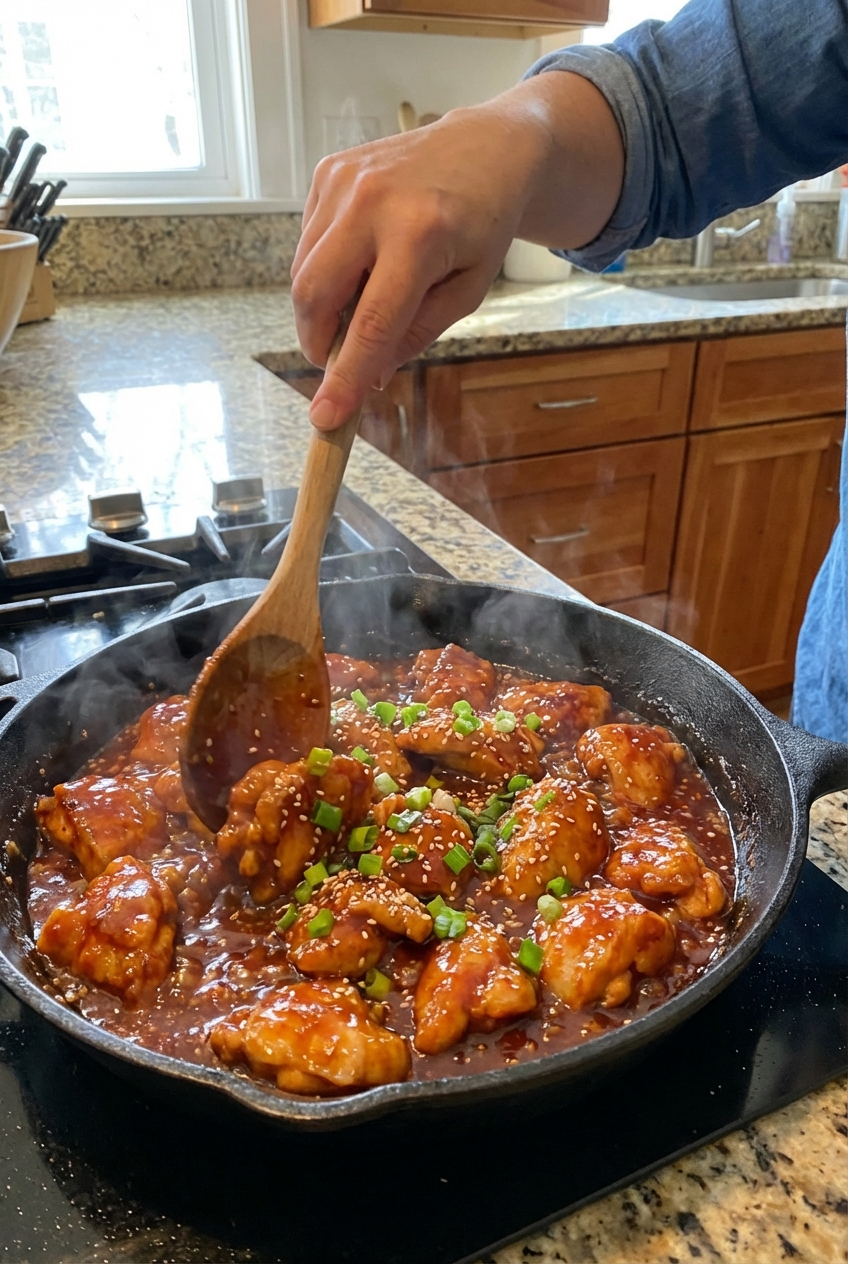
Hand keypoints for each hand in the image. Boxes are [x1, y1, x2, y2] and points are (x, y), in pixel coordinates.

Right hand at [292, 74, 622, 429]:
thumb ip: (414, 335)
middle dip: (317, 341)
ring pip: (302, 271)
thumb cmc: (483, 225)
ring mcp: (344, 182)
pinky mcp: (327, 172)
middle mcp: (373, 202)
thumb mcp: (467, 292)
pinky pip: (308, 242)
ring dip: (323, 306)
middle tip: (339, 360)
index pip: (370, 324)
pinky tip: (362, 259)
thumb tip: (368, 376)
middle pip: (314, 295)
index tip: (326, 417)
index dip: (345, 377)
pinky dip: (326, 267)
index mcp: (420, 235)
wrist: (487, 148)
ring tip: (364, 300)